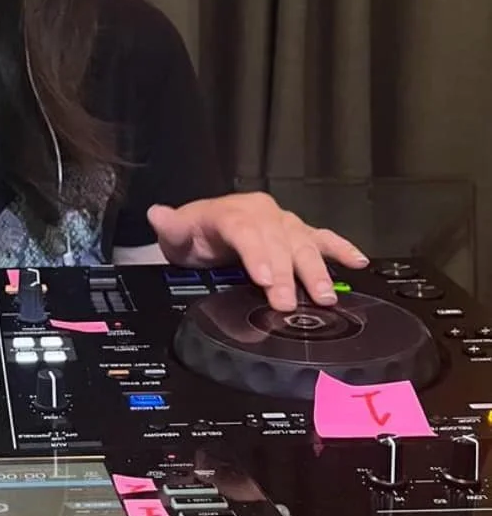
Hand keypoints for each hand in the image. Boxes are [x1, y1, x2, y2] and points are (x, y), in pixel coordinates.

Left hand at [147, 192, 368, 311]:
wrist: (207, 228)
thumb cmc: (194, 235)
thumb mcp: (176, 232)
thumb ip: (169, 226)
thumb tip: (158, 215)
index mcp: (230, 212)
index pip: (245, 231)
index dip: (255, 254)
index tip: (262, 278)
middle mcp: (261, 213)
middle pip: (277, 242)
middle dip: (284, 273)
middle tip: (286, 302)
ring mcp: (283, 223)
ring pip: (302, 243)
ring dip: (315, 270)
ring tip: (324, 296)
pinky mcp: (299, 233)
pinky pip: (323, 239)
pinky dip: (341, 249)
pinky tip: (358, 262)